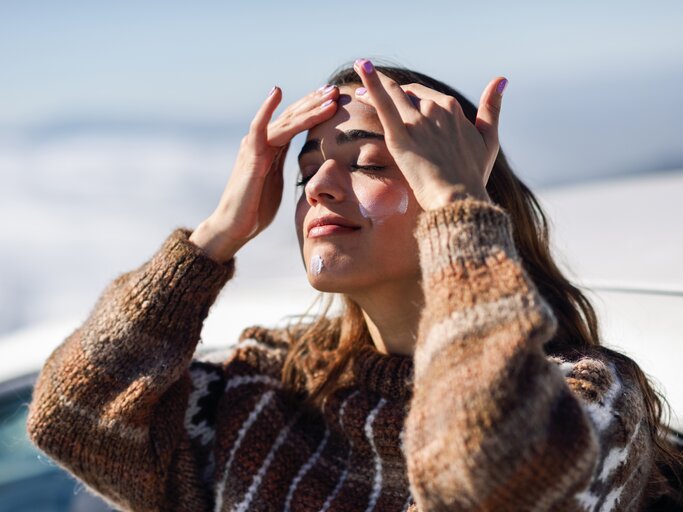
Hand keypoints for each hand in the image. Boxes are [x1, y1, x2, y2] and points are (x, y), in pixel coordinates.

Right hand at [190, 85, 339, 261]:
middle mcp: (262, 142)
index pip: (296, 123)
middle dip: (315, 102)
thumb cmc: (255, 209)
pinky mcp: (250, 157)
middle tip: (335, 89)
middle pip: (292, 116)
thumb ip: (285, 167)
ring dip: (307, 107)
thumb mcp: (277, 183)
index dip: (314, 109)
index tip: (334, 99)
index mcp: (272, 148)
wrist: (234, 227)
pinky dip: (267, 109)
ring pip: (285, 121)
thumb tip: (304, 166)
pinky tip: (276, 92)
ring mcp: (255, 147)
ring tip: (327, 95)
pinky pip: (259, 129)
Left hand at [351, 59, 506, 208]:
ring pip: (392, 94)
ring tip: (360, 71)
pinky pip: (383, 104)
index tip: (398, 97)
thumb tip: (501, 80)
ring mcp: (417, 121)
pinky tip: (361, 66)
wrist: (459, 198)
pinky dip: (372, 83)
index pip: (425, 95)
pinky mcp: (400, 136)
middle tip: (367, 90)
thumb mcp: (489, 139)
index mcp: (453, 108)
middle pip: (407, 94)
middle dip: (389, 89)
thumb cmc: (473, 175)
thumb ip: (492, 108)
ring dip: (374, 82)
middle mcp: (435, 109)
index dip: (410, 95)